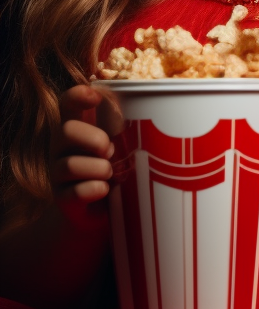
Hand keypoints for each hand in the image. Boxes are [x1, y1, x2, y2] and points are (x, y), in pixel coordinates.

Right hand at [49, 85, 122, 226]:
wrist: (98, 213)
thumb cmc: (113, 169)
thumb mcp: (119, 145)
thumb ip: (124, 126)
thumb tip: (149, 104)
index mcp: (76, 128)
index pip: (66, 103)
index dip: (77, 95)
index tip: (96, 97)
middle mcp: (62, 148)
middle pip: (65, 130)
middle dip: (93, 138)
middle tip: (110, 149)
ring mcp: (58, 174)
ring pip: (69, 164)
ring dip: (98, 168)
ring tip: (111, 173)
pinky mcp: (63, 198)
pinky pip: (75, 193)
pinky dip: (93, 190)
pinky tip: (104, 190)